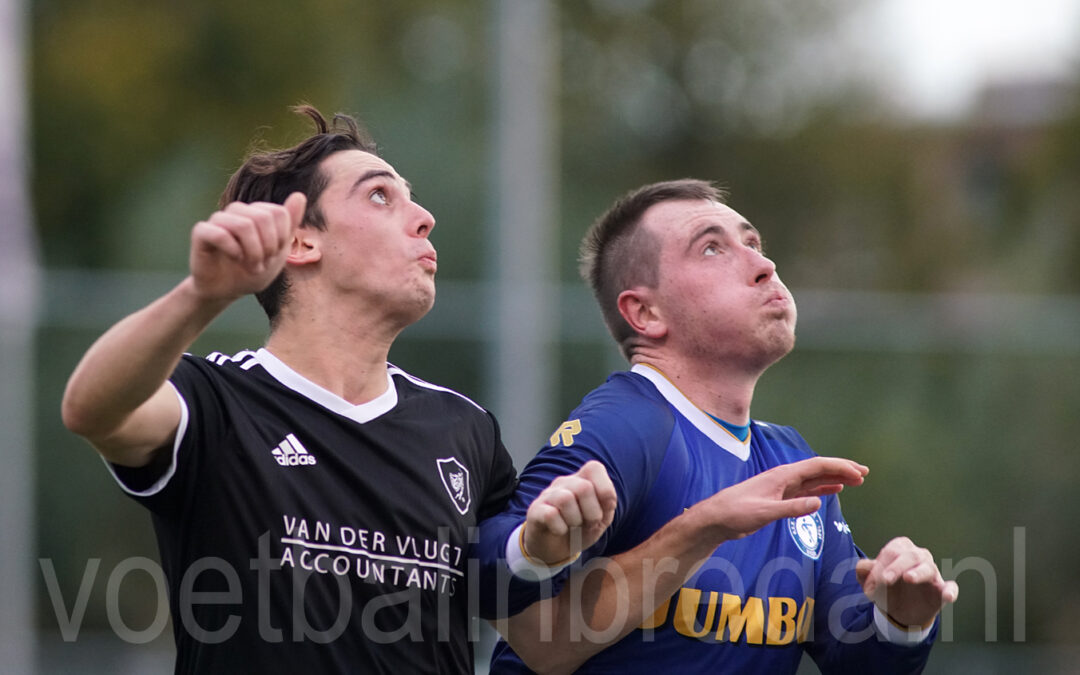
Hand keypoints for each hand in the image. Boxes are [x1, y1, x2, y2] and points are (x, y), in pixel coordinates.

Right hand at [188, 192, 306, 301]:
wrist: (226, 291)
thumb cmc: (252, 270)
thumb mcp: (278, 251)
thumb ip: (289, 224)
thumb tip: (299, 195)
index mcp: (256, 213)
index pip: (278, 213)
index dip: (281, 237)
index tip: (274, 255)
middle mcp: (237, 211)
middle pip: (262, 217)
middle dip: (268, 246)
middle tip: (263, 263)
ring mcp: (218, 219)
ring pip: (243, 224)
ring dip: (252, 252)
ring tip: (252, 267)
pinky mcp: (201, 232)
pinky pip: (219, 233)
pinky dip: (232, 250)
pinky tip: (234, 259)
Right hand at [522, 460, 617, 564]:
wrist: (555, 550)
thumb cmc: (579, 531)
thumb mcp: (601, 520)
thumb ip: (608, 506)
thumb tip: (608, 499)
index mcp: (581, 480)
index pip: (594, 468)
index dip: (605, 489)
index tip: (603, 509)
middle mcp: (563, 483)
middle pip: (584, 487)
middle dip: (592, 513)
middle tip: (588, 524)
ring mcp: (547, 495)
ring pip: (565, 499)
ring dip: (575, 520)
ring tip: (572, 527)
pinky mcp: (535, 511)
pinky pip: (550, 515)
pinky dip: (560, 528)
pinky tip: (559, 531)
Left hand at [691, 457, 868, 541]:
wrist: (716, 518)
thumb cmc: (736, 513)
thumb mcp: (764, 512)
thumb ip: (791, 508)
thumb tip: (817, 502)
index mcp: (782, 476)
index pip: (816, 466)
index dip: (839, 467)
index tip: (859, 473)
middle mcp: (784, 477)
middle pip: (818, 469)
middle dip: (842, 468)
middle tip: (864, 472)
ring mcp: (782, 487)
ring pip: (814, 478)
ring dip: (834, 478)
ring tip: (855, 480)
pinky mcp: (778, 498)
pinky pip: (806, 489)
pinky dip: (821, 488)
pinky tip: (832, 490)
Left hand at [856, 537, 958, 628]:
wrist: (899, 612)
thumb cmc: (885, 588)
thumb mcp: (870, 581)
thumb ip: (864, 572)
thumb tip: (862, 566)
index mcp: (901, 549)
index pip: (892, 551)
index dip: (881, 564)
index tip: (871, 581)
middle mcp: (919, 557)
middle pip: (910, 556)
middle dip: (896, 567)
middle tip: (885, 580)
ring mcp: (932, 573)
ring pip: (928, 568)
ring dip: (918, 572)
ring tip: (908, 578)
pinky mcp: (941, 590)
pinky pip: (950, 588)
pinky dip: (950, 590)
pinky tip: (947, 595)